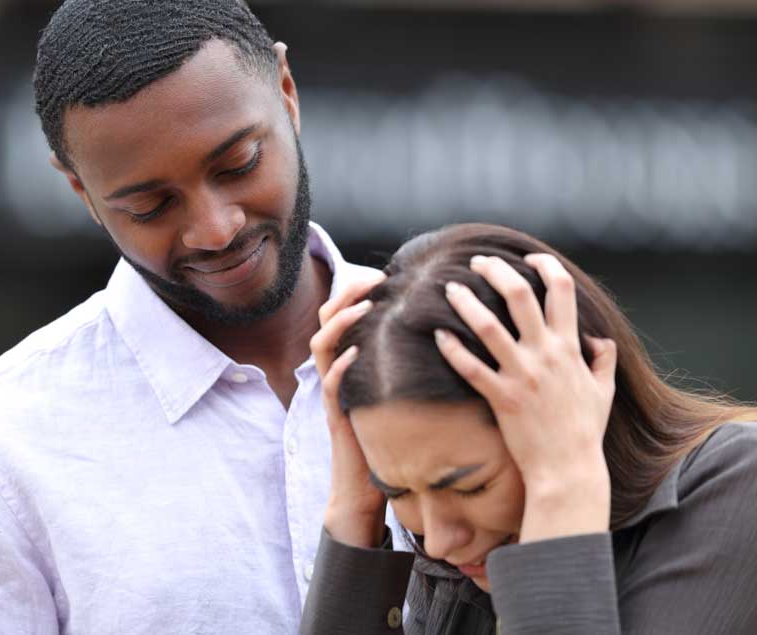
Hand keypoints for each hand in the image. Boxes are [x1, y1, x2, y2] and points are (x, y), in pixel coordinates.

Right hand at [310, 270, 386, 547]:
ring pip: (321, 345)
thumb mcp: (397, 397)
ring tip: (363, 307)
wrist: (362, 491)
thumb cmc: (385, 443)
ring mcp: (333, 393)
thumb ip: (406, 370)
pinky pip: (330, 385)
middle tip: (371, 278)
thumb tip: (445, 341)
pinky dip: (339, 367)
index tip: (382, 275)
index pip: (344, 315)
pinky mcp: (336, 416)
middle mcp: (336, 373)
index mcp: (350, 364)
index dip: (357, 291)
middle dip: (347, 295)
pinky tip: (355, 353)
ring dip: (341, 323)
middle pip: (327, 320)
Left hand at [436, 253, 616, 542]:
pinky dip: (452, 349)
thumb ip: (603, 360)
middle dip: (496, 271)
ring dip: (466, 302)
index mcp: (570, 348)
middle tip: (477, 261)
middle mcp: (546, 355)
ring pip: (488, 326)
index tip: (528, 257)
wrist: (568, 469)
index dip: (544, 266)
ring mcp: (522, 375)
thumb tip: (599, 340)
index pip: (561, 290)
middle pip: (519, 295)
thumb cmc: (584, 431)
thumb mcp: (604, 391)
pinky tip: (437, 334)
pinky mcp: (501, 397)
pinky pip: (471, 367)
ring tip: (450, 287)